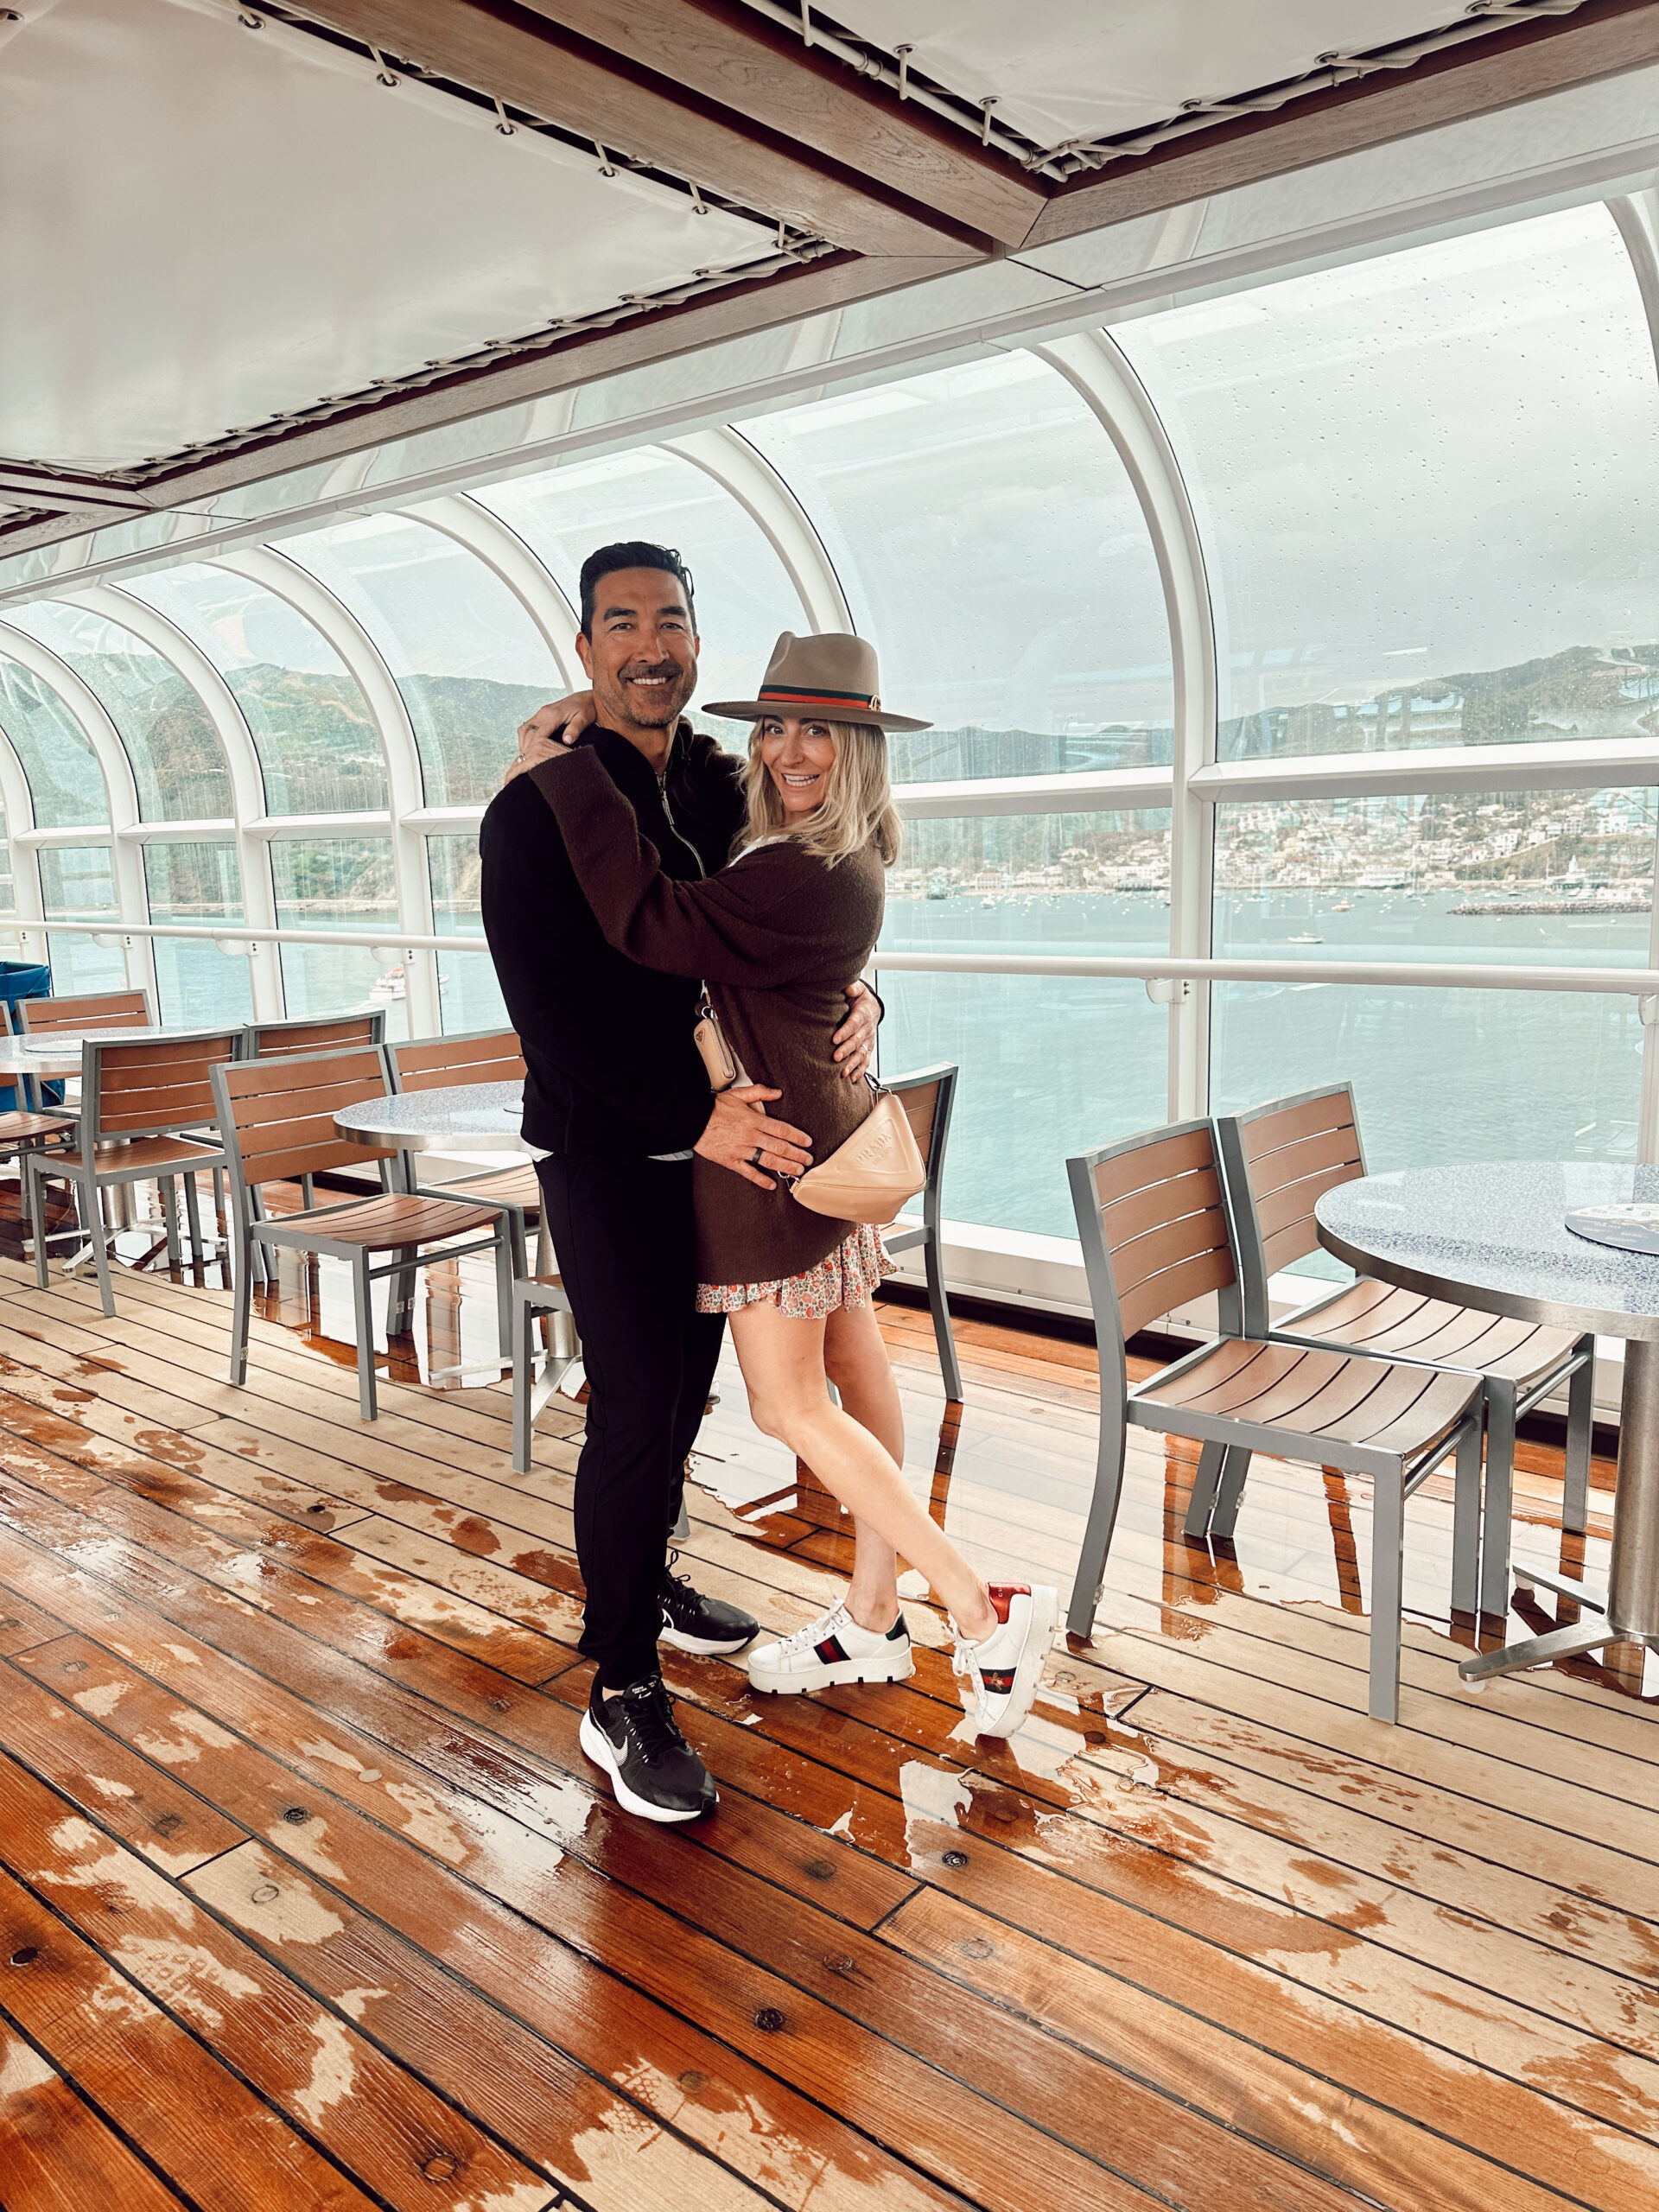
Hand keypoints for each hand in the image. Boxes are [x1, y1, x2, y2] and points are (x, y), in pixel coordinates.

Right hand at [504, 692, 597, 783]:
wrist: (585, 699)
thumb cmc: (586, 709)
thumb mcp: (584, 719)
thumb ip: (575, 729)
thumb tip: (566, 741)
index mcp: (553, 715)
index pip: (538, 735)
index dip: (534, 749)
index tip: (533, 760)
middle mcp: (544, 713)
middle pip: (527, 732)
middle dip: (526, 748)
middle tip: (526, 762)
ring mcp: (541, 713)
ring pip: (524, 729)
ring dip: (523, 743)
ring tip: (526, 757)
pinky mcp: (541, 714)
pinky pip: (527, 727)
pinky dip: (525, 738)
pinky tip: (528, 747)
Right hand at [696, 1085, 813, 1189]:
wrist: (692, 1120)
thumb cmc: (714, 1107)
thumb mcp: (737, 1094)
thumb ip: (759, 1092)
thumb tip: (777, 1092)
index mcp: (753, 1120)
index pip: (781, 1129)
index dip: (797, 1136)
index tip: (807, 1142)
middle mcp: (750, 1136)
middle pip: (779, 1147)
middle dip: (796, 1154)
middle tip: (808, 1159)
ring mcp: (741, 1150)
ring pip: (768, 1160)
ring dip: (785, 1166)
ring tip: (797, 1170)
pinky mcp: (731, 1160)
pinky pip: (748, 1172)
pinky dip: (761, 1179)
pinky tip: (771, 1184)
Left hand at [832, 978, 878, 1081]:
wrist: (873, 1008)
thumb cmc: (860, 999)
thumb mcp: (858, 989)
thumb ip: (853, 988)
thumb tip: (847, 989)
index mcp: (863, 1014)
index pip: (854, 1024)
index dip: (845, 1032)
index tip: (834, 1039)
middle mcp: (867, 1029)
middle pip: (857, 1041)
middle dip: (846, 1050)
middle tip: (835, 1058)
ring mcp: (869, 1041)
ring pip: (862, 1054)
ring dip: (853, 1064)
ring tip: (843, 1073)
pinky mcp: (868, 1048)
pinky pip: (866, 1061)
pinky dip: (860, 1071)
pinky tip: (852, 1078)